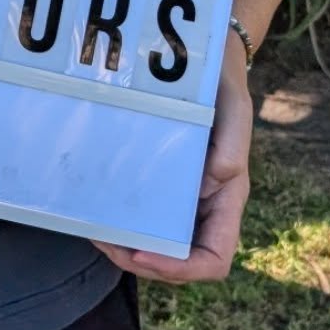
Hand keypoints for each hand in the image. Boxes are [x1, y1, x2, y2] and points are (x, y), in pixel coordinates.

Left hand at [94, 35, 251, 283]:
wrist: (206, 61)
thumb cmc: (221, 85)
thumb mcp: (234, 106)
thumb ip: (232, 141)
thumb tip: (213, 180)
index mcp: (226, 199)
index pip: (214, 259)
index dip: (181, 269)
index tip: (143, 253)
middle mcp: (204, 206)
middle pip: (179, 260)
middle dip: (142, 261)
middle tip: (104, 242)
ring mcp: (181, 197)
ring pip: (158, 243)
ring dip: (127, 248)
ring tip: (95, 231)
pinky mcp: (159, 181)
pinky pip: (144, 214)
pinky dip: (122, 222)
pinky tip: (97, 209)